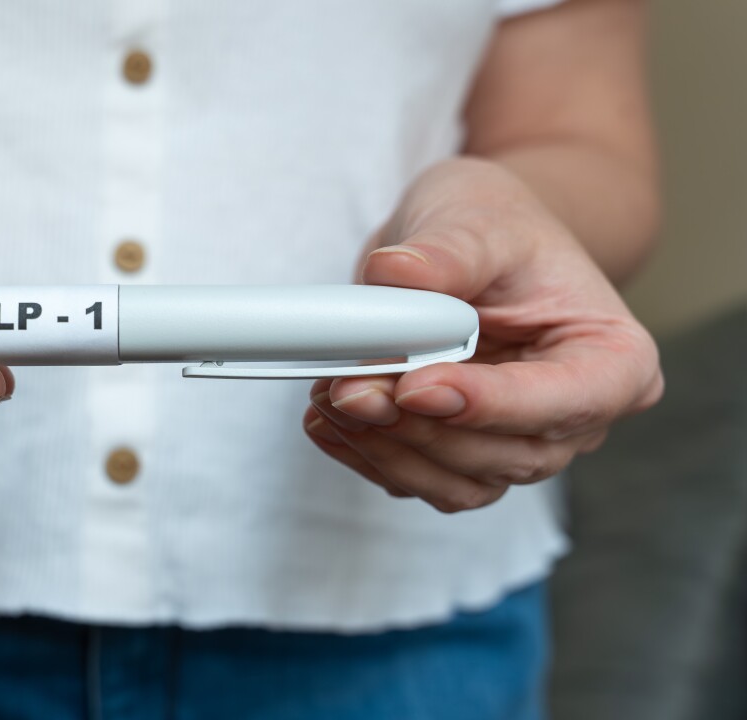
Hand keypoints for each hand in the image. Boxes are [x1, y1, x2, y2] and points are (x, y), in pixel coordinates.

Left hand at [303, 158, 662, 512]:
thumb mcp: (479, 216)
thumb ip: (446, 251)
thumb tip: (391, 275)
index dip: (489, 405)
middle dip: (419, 428)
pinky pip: (415, 479)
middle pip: (505, 455)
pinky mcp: (456, 457)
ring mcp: (513, 445)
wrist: (469, 245)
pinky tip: (324, 418)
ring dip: (386, 449)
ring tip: (330, 395)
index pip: (564, 403)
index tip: (417, 387)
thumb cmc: (497, 227)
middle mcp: (571, 419)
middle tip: (349, 388)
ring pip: (457, 484)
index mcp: (613, 361)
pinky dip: (365, 455)